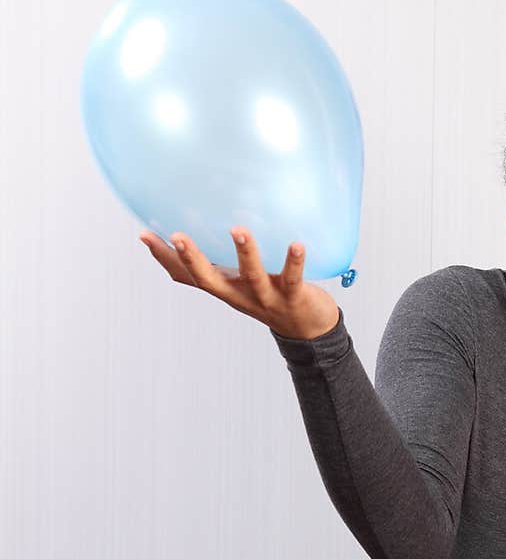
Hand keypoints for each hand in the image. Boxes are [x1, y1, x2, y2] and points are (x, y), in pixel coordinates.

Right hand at [139, 228, 340, 339]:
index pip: (187, 275)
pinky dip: (294, 262)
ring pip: (252, 277)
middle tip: (177, 236)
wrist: (308, 329)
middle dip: (192, 259)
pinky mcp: (293, 298)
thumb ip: (216, 264)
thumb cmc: (267, 295)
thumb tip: (188, 237)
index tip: (144, 234)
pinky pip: (293, 278)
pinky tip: (297, 243)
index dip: (165, 258)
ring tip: (238, 229)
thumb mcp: (237, 282)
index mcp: (224, 288)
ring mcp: (265, 298)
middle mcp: (239, 295)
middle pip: (209, 280)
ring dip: (245, 253)